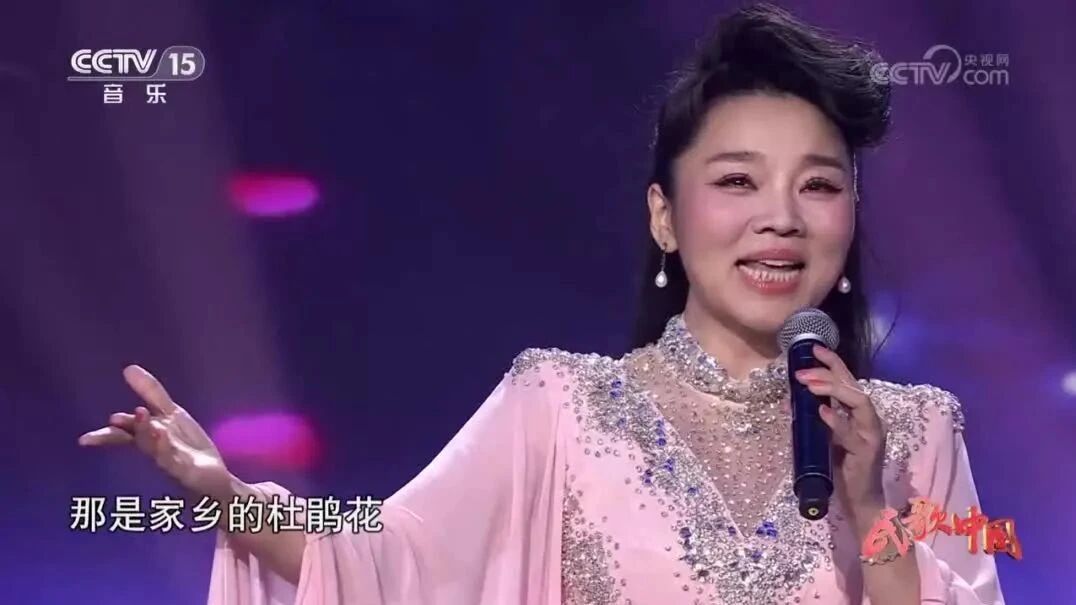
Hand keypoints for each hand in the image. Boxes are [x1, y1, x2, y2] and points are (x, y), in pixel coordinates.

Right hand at [79, 365, 234, 501]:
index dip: (104, 437)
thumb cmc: (186, 446)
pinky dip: (169, 450)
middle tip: (115, 418)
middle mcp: (157, 450)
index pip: (124, 436)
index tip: (84, 441)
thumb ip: (151, 393)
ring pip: (157, 450)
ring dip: (149, 436)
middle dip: (129, 430)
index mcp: (149, 436)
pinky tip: (164, 437)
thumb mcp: (170, 414)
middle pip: (139, 440)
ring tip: (144, 417)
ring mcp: (172, 462)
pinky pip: (177, 461)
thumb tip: (128, 368)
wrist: (213, 478)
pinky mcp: (188, 471)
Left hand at [794, 345, 885, 529]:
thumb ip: (812, 420)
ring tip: (810, 385)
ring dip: (834, 390)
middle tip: (801, 371)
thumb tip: (788, 401)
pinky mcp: (868, 452)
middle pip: (853, 386)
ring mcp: (871, 434)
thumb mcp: (823, 438)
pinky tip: (822, 412)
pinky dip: (837, 421)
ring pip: (859, 402)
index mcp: (860, 413)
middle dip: (828, 373)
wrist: (860, 501)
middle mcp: (869, 419)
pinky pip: (853, 433)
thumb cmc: (842, 468)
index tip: (813, 348)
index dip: (833, 362)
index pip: (848, 380)